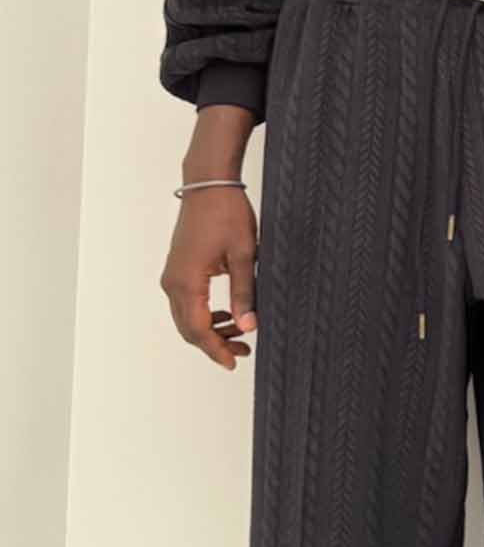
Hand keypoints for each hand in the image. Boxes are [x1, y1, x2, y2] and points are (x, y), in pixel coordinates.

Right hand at [161, 187, 259, 369]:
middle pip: (189, 328)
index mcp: (187, 282)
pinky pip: (186, 302)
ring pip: (186, 316)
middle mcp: (172, 282)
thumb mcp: (243, 255)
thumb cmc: (226, 213)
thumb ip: (244, 294)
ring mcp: (172, 275)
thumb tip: (248, 326)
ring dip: (210, 329)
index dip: (216, 350)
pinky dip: (204, 314)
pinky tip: (227, 313)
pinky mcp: (177, 269)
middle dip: (214, 344)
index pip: (198, 329)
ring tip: (240, 333)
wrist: (209, 184)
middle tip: (243, 351)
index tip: (234, 362)